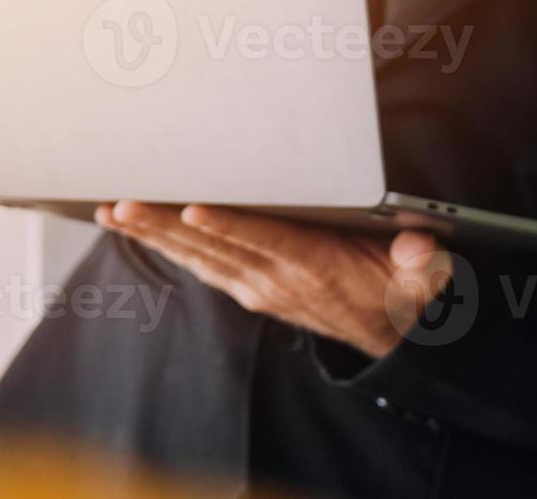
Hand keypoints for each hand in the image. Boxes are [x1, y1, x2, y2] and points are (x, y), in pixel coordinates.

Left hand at [100, 201, 452, 357]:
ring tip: (113, 212)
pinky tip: (139, 230)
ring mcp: (258, 286)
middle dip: (165, 225)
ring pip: (198, 257)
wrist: (386, 333)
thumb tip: (419, 249)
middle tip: (123, 204)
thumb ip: (421, 263)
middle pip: (215, 247)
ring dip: (153, 235)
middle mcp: (279, 279)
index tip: (193, 209)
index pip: (267, 241)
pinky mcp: (248, 288)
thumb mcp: (424, 279)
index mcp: (317, 267)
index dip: (230, 227)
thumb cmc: (399, 290)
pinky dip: (167, 246)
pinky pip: (201, 265)